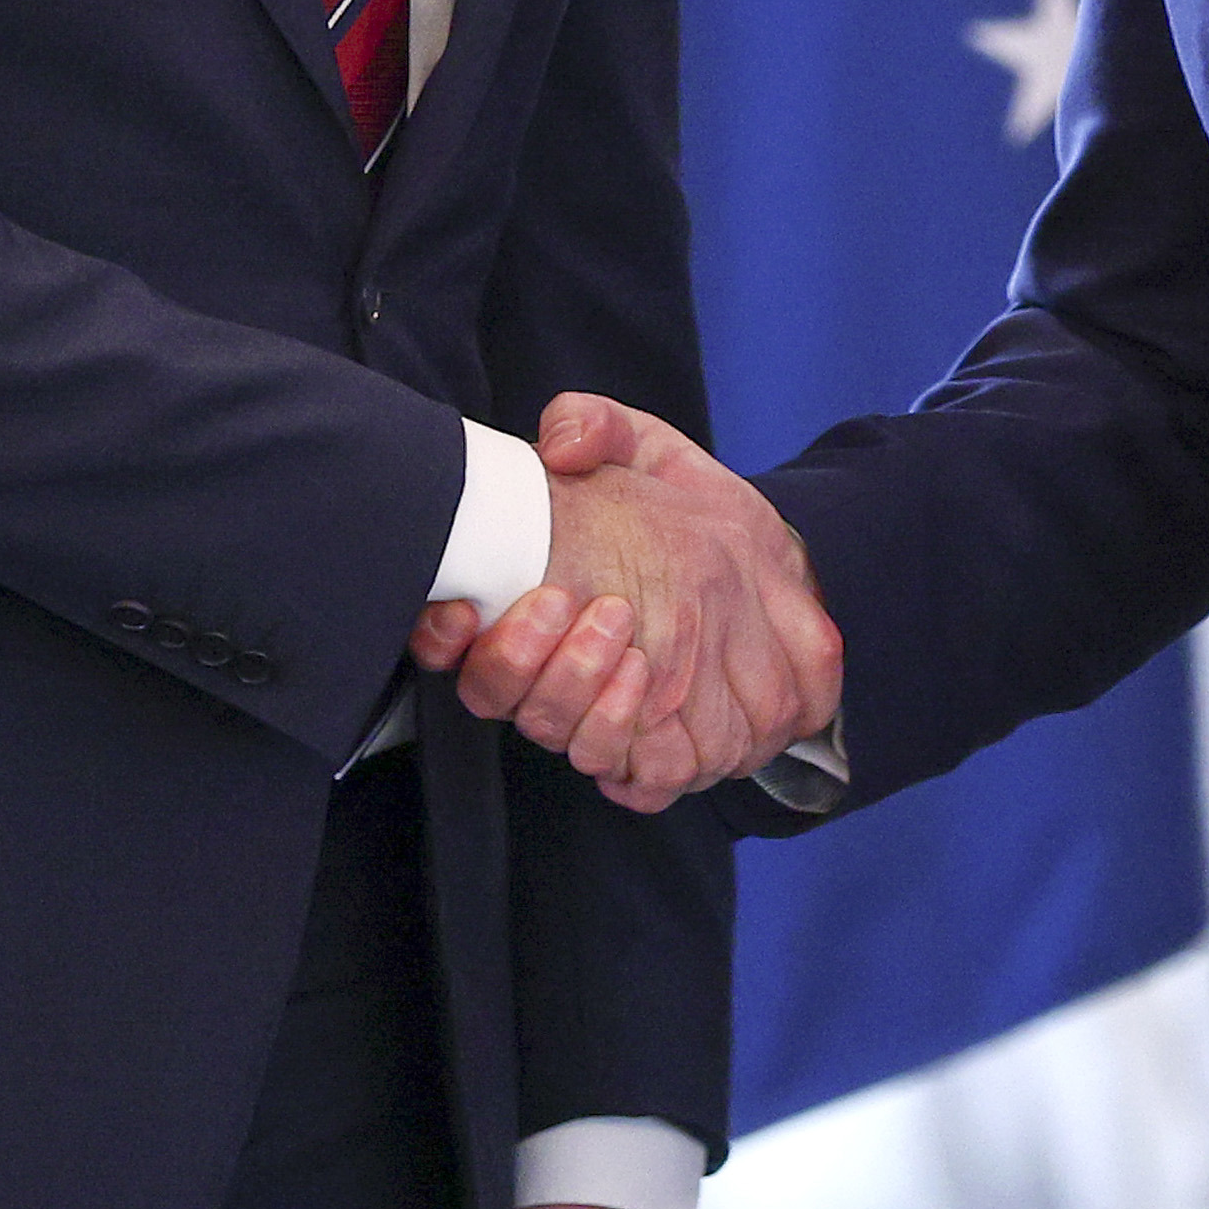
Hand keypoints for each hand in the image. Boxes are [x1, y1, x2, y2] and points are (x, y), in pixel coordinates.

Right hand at [409, 395, 840, 804]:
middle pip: (502, 698)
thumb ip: (594, 427)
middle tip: (593, 609)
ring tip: (631, 649)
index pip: (447, 642)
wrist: (771, 562)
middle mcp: (552, 672)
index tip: (457, 611)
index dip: (437, 637)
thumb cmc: (684, 509)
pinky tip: (655, 699)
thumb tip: (559, 443)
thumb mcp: (644, 449)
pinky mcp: (666, 753)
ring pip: (566, 741)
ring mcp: (605, 717)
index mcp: (524, 607)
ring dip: (587, 702)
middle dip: (526, 661)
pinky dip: (639, 755)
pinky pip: (639, 781)